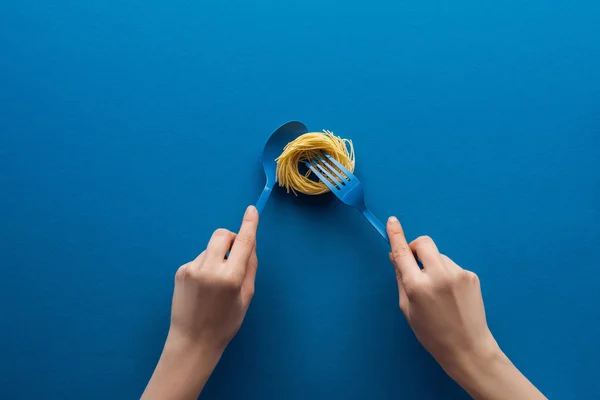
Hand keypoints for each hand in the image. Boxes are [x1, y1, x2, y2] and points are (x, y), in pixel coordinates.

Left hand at [169, 205, 258, 352]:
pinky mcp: (181, 271)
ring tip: (214, 284)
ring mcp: (192, 269)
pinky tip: (202, 288)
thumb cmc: (225, 322)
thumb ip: (249, 267)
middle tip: (233, 255)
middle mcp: (210, 268)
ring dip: (217, 257)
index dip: (249, 224)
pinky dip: (204, 267)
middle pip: (222, 235)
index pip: (243, 242)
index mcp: (231, 277)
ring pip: (210, 248)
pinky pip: (199, 259)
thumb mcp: (246, 296)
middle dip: (230, 239)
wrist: (193, 341)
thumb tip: (250, 244)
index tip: (252, 210)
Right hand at [387, 216, 545, 398]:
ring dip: (433, 265)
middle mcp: (438, 276)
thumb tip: (396, 257)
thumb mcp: (408, 309)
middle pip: (424, 243)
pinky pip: (452, 267)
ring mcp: (458, 274)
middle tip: (414, 262)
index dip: (396, 235)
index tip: (392, 221)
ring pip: (439, 256)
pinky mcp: (471, 276)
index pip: (403, 253)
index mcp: (418, 286)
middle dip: (416, 247)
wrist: (468, 348)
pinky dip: (447, 275)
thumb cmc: (432, 334)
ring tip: (438, 292)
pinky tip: (451, 295)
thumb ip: (401, 280)